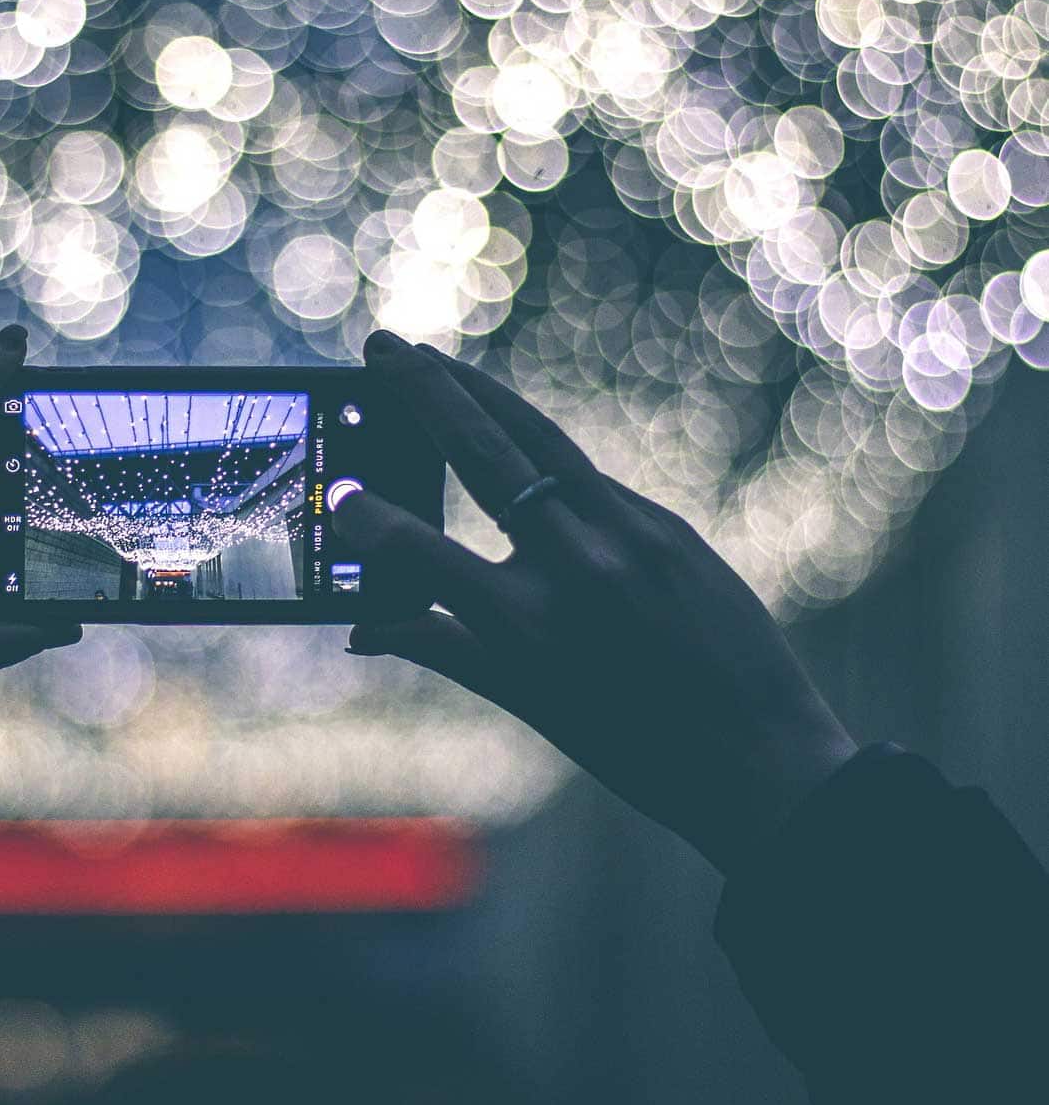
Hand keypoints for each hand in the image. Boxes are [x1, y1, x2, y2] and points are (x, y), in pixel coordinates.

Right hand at [336, 331, 855, 872]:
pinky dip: (541, 452)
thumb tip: (365, 629)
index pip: (422, 552)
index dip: (369, 519)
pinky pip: (589, 477)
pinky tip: (513, 436)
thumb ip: (445, 649)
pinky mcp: (668, 527)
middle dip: (425, 391)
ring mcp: (629, 536)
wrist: (765, 760)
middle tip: (382, 344)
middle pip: (483, 452)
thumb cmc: (633, 746)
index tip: (339, 494)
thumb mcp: (528, 704)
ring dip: (482, 391)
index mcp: (526, 626)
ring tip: (435, 362)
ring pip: (541, 440)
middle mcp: (575, 566)